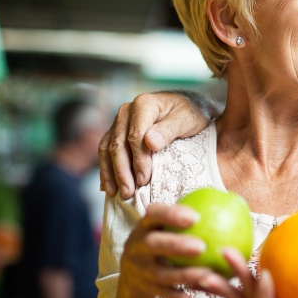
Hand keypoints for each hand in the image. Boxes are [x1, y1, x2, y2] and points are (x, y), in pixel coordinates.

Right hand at [99, 91, 216, 197]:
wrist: (189, 107)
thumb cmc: (192, 114)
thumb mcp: (188, 119)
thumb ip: (170, 129)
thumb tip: (150, 142)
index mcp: (144, 104)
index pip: (136, 135)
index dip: (138, 160)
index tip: (144, 180)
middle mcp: (127, 111)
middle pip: (118, 143)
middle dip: (122, 171)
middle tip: (128, 193)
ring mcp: (119, 121)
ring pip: (107, 148)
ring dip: (111, 173)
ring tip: (116, 193)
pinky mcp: (116, 132)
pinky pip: (105, 151)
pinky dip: (107, 169)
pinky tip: (109, 186)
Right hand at [119, 204, 225, 297]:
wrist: (132, 271)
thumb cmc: (163, 240)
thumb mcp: (165, 227)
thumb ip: (190, 218)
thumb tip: (236, 204)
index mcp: (144, 226)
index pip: (154, 214)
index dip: (171, 214)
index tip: (196, 216)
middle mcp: (137, 245)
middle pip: (153, 243)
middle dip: (175, 244)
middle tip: (201, 246)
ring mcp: (139, 268)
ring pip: (160, 273)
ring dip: (183, 274)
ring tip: (207, 274)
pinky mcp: (143, 287)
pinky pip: (161, 293)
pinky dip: (175, 296)